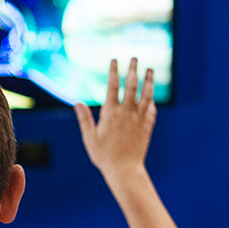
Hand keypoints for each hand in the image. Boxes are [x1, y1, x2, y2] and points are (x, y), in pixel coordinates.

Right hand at [74, 58, 155, 183]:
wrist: (125, 170)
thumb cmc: (104, 156)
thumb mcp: (90, 138)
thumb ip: (85, 119)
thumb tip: (77, 102)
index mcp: (111, 113)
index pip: (113, 86)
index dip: (114, 71)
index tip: (114, 60)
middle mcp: (127, 113)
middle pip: (132, 86)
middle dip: (133, 70)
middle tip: (135, 58)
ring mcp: (139, 119)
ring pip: (146, 95)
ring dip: (148, 81)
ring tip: (150, 70)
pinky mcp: (147, 127)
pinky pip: (151, 110)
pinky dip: (151, 101)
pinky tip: (150, 97)